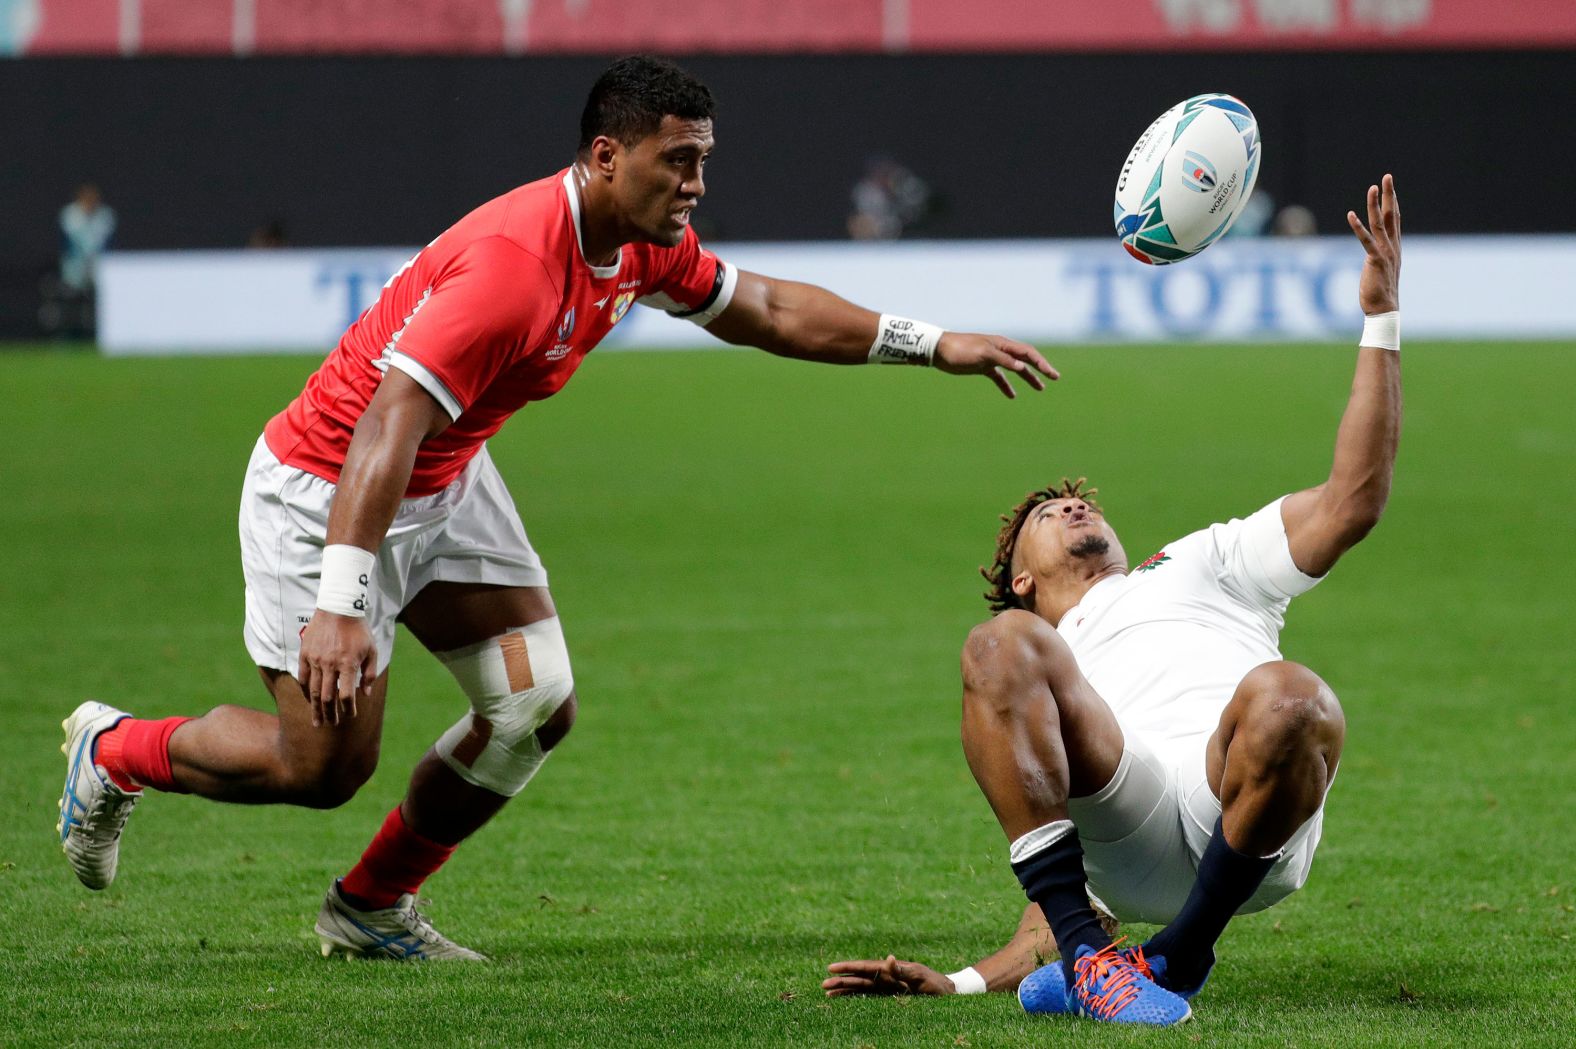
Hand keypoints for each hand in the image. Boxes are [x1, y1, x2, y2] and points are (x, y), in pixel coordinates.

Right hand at [297, 610, 376, 726]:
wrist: (338, 608)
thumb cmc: (359, 630)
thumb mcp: (372, 650)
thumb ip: (370, 674)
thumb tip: (365, 694)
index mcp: (348, 664)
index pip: (346, 695)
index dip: (348, 708)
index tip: (350, 715)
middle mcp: (330, 664)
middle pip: (328, 697)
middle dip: (330, 714)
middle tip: (331, 725)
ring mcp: (315, 659)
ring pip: (314, 691)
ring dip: (315, 708)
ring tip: (317, 721)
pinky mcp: (305, 654)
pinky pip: (303, 677)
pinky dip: (306, 691)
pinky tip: (309, 700)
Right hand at [822, 955, 958, 996]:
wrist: (947, 992)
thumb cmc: (935, 984)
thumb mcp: (920, 976)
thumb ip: (903, 970)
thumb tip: (889, 958)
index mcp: (890, 968)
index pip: (865, 967)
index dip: (848, 967)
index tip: (831, 968)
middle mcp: (886, 976)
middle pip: (859, 978)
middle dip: (842, 980)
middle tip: (823, 984)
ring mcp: (887, 987)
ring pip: (861, 987)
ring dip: (845, 989)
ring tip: (828, 993)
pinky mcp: (890, 996)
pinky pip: (869, 996)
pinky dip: (856, 997)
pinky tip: (845, 1000)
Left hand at [933, 333, 1058, 398]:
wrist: (939, 351)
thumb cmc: (961, 350)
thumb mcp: (983, 354)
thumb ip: (1003, 360)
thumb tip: (1022, 366)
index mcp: (1002, 344)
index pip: (1028, 353)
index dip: (1042, 363)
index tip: (1053, 374)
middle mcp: (1000, 350)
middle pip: (1025, 359)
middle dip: (1041, 368)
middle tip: (1055, 377)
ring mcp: (992, 358)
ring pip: (1015, 369)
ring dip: (1027, 377)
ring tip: (1040, 388)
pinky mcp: (982, 367)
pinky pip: (999, 377)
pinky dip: (1006, 385)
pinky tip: (1012, 395)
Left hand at [1347, 173, 1400, 315]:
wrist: (1384, 309)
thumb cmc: (1380, 292)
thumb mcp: (1382, 270)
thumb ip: (1379, 258)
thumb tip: (1374, 255)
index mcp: (1394, 248)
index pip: (1395, 220)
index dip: (1394, 203)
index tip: (1391, 188)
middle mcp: (1393, 247)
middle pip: (1392, 215)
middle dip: (1389, 195)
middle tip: (1387, 176)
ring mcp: (1385, 252)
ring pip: (1381, 223)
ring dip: (1375, 204)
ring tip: (1373, 187)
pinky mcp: (1375, 260)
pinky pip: (1366, 240)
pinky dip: (1358, 227)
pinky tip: (1351, 214)